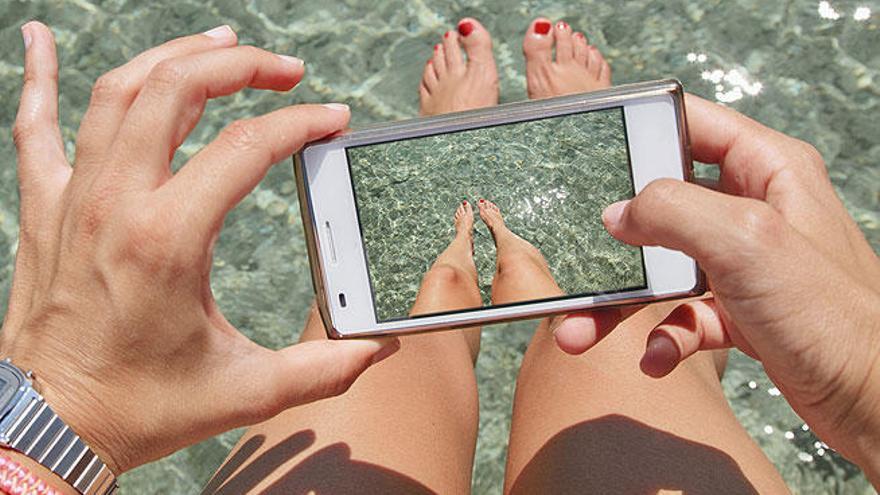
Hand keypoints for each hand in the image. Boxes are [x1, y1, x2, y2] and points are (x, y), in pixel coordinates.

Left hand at [1, 22, 397, 473]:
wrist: (50, 427)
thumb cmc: (142, 408)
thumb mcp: (245, 391)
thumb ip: (322, 368)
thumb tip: (380, 350)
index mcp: (168, 240)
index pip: (245, 148)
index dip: (300, 124)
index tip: (332, 120)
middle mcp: (116, 204)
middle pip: (176, 90)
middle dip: (239, 66)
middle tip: (284, 69)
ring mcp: (73, 199)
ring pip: (118, 93)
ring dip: (172, 56)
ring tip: (217, 41)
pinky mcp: (44, 208)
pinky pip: (34, 124)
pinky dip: (35, 75)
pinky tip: (37, 36)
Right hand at [553, 95, 879, 475]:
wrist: (875, 402)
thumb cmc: (834, 318)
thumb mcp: (746, 242)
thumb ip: (673, 211)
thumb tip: (619, 213)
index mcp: (769, 169)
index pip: (695, 124)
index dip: (645, 131)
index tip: (595, 154)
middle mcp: (757, 209)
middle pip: (667, 204)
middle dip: (618, 238)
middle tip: (579, 253)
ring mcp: (748, 262)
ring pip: (666, 267)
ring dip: (623, 300)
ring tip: (581, 331)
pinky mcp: (744, 310)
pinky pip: (685, 314)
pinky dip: (664, 335)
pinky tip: (656, 358)